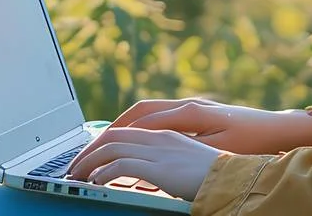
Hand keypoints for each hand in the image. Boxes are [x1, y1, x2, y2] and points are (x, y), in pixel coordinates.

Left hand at [64, 126, 221, 200]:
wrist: (237, 176)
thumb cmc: (215, 172)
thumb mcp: (185, 160)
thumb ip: (163, 159)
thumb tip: (141, 171)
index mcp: (165, 132)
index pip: (123, 130)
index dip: (101, 141)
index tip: (88, 156)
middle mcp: (159, 135)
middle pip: (112, 135)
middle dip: (89, 150)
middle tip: (74, 167)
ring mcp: (158, 149)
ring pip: (111, 148)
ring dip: (89, 161)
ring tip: (77, 176)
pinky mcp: (159, 167)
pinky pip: (121, 166)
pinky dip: (103, 172)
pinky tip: (96, 182)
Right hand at [104, 97, 311, 154]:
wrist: (278, 128)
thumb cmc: (252, 141)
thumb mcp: (219, 151)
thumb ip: (186, 150)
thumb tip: (154, 155)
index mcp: (190, 113)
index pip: (143, 123)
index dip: (118, 136)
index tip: (98, 150)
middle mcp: (186, 104)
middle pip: (139, 111)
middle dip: (114, 127)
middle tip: (94, 145)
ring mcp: (190, 105)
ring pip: (147, 110)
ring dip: (126, 122)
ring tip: (106, 139)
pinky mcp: (195, 111)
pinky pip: (158, 113)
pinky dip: (141, 123)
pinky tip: (135, 135)